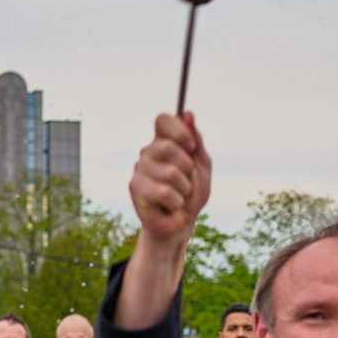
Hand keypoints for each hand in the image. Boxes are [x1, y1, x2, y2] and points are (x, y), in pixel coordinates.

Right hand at [130, 112, 210, 244]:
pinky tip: (170, 206)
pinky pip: (165, 192)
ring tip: (179, 196)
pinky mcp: (135, 188)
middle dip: (187, 167)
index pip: (163, 120)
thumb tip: (189, 114)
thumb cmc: (192, 193)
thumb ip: (196, 141)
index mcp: (164, 141)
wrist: (182, 223)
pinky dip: (176, 203)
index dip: (179, 130)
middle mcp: (148, 152)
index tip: (191, 146)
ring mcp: (139, 169)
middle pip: (167, 146)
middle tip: (186, 180)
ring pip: (170, 173)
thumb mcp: (201, 165)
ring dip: (184, 189)